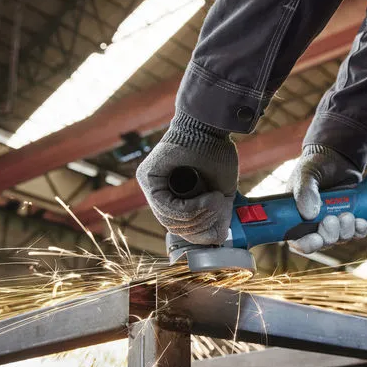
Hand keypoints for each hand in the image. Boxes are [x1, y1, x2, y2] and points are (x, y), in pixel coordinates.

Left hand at [137, 112, 237, 244]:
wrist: (211, 126)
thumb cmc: (216, 153)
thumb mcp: (219, 193)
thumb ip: (215, 215)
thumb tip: (216, 239)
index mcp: (171, 194)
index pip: (179, 227)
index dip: (200, 232)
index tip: (219, 220)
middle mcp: (156, 190)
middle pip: (173, 227)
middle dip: (201, 225)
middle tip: (219, 208)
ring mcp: (149, 183)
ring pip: (169, 220)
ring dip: (197, 216)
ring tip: (215, 200)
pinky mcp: (147, 176)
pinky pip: (165, 207)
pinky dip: (189, 209)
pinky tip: (206, 198)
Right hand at [287, 145, 366, 252]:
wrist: (336, 157)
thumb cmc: (315, 166)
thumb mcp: (306, 174)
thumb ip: (305, 191)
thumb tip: (309, 214)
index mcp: (297, 217)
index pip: (298, 241)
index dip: (306, 245)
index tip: (316, 238)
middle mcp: (314, 224)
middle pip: (322, 243)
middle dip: (329, 235)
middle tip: (332, 219)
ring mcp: (334, 222)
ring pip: (340, 239)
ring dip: (345, 231)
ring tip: (347, 215)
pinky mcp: (350, 219)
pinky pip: (357, 232)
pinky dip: (360, 229)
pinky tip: (360, 220)